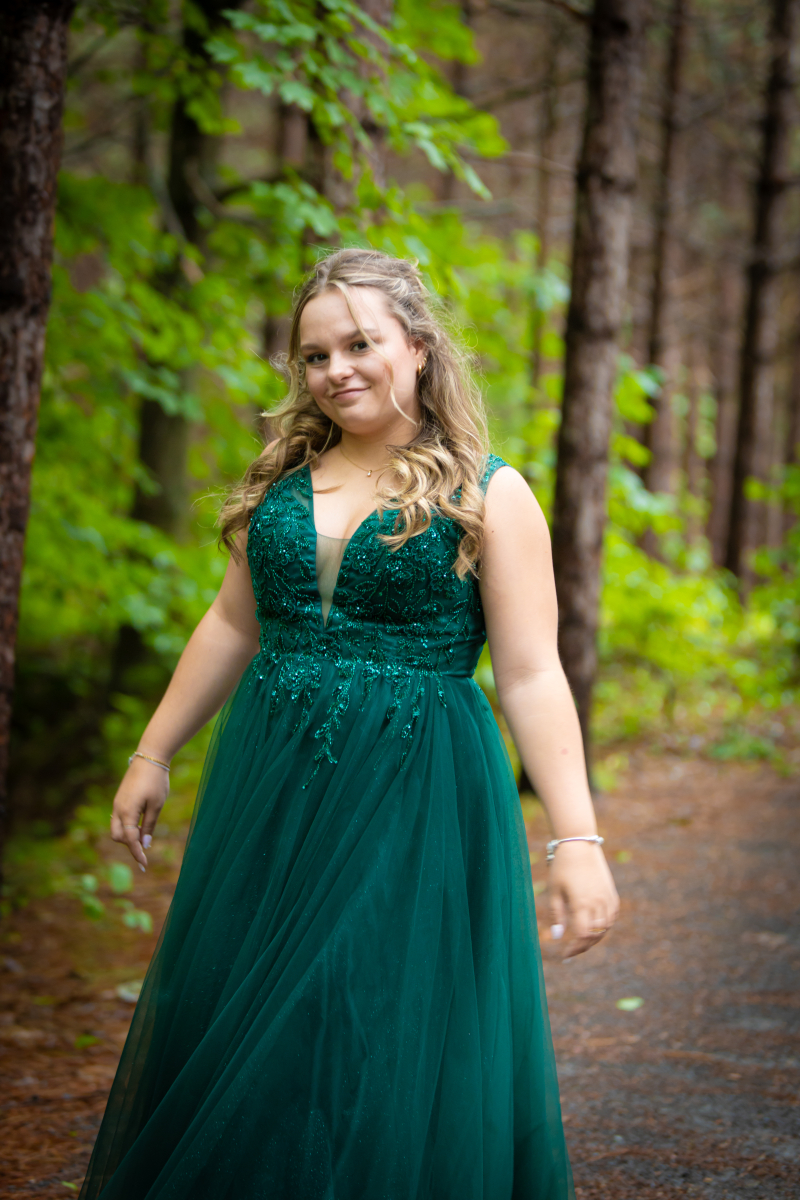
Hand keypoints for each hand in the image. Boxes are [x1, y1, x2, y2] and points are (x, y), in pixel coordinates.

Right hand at [110, 756, 169, 871]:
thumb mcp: (157, 805)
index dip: (137, 854)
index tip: (144, 866)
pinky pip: (118, 819)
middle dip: (129, 845)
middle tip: (145, 846)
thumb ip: (149, 825)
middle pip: (118, 837)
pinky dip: (127, 826)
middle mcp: (118, 809)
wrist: (149, 758)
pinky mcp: (119, 799)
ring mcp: (117, 804)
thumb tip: (145, 844)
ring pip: (117, 829)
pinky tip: (139, 824)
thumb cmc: (156, 781)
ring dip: (127, 836)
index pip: (130, 840)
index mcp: (127, 812)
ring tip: (144, 832)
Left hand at [547, 840, 618, 958]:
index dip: (575, 948)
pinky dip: (605, 925)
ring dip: (595, 937)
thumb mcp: (554, 891)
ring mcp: (607, 898)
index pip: (583, 936)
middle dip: (583, 946)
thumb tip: (557, 937)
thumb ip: (556, 915)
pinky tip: (595, 926)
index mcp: (582, 904)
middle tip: (571, 951)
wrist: (579, 844)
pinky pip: (612, 915)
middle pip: (595, 935)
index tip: (565, 955)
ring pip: (606, 927)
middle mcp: (598, 903)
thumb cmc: (562, 867)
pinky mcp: (612, 893)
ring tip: (581, 940)